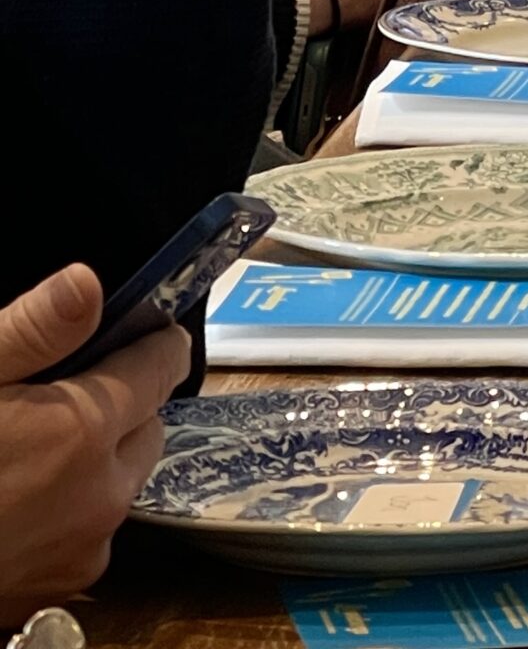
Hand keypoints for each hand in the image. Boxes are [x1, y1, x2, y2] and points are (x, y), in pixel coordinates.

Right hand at [0, 262, 188, 622]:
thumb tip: (87, 283)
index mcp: (83, 432)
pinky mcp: (60, 590)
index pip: (161, 366)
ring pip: (122, 481)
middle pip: (147, 427)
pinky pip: (91, 530)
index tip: (143, 326)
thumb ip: (32, 330)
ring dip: (99, 460)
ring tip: (33, 448)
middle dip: (123, 403)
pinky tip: (19, 499)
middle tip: (62, 393)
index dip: (153, 339)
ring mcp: (84, 550)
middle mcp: (101, 495)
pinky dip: (72, 509)